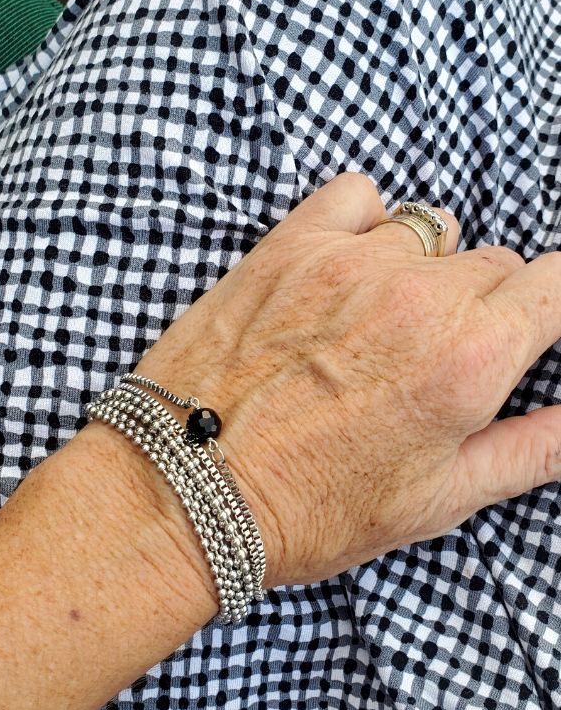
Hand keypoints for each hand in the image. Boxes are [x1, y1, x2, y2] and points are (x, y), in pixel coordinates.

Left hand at [130, 173, 560, 588]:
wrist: (185, 492)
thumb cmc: (308, 511)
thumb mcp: (436, 501)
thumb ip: (530, 449)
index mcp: (468, 359)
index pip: (557, 284)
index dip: (550, 307)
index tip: (528, 328)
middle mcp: (417, 296)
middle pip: (493, 262)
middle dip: (482, 304)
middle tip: (433, 358)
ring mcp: (348, 262)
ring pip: (428, 229)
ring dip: (423, 267)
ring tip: (380, 322)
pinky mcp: (287, 247)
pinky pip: (357, 197)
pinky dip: (364, 223)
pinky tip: (343, 270)